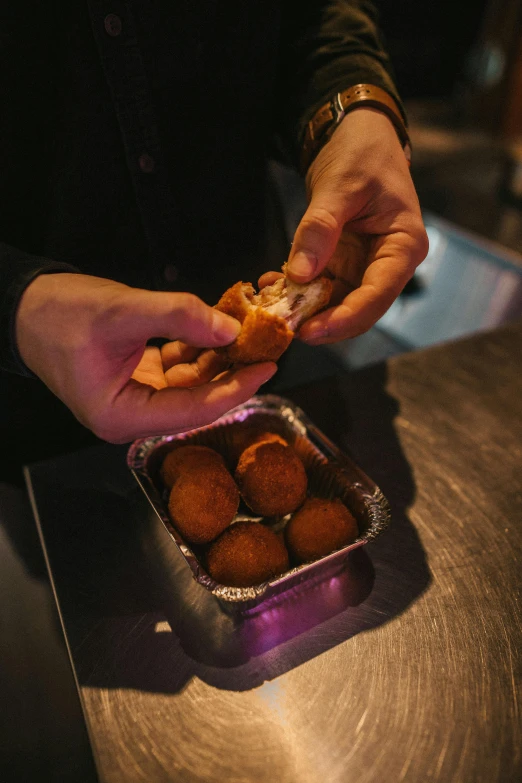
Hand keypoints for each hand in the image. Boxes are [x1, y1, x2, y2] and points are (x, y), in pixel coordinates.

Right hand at [15, 273, 275, 442]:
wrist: (26, 307)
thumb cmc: (59, 315)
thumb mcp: (122, 311)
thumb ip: (177, 316)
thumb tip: (229, 328)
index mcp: (122, 417)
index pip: (193, 410)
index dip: (234, 390)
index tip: (267, 368)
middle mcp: (132, 415)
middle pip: (197, 400)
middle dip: (231, 372)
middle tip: (267, 347)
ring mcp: (137, 398)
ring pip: (192, 382)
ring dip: (218, 358)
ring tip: (250, 333)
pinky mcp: (141, 379)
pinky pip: (180, 368)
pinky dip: (199, 348)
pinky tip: (219, 328)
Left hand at [275, 107, 428, 343]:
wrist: (355, 135)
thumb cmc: (360, 153)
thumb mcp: (339, 185)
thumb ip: (320, 229)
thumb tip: (299, 275)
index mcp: (403, 245)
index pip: (378, 295)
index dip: (345, 319)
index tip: (311, 332)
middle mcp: (387, 263)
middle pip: (358, 310)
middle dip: (323, 323)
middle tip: (285, 329)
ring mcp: (364, 267)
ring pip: (337, 305)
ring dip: (305, 311)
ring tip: (272, 308)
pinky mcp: (343, 265)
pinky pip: (321, 289)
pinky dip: (297, 292)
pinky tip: (271, 287)